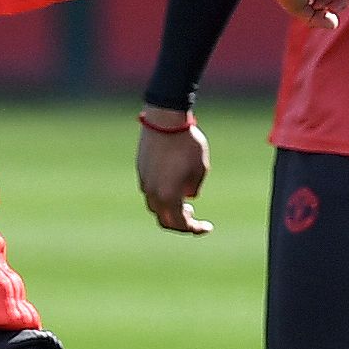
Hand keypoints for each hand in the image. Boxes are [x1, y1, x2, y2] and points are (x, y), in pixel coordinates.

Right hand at [137, 112, 213, 234]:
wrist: (165, 119)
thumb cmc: (187, 144)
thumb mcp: (200, 168)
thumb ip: (194, 188)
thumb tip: (187, 196)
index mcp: (169, 196)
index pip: (181, 224)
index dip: (195, 229)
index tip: (208, 227)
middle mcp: (153, 193)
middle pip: (164, 220)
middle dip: (181, 224)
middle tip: (194, 218)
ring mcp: (144, 181)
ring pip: (155, 207)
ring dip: (169, 210)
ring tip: (184, 203)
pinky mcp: (141, 170)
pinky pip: (150, 191)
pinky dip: (162, 196)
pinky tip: (173, 186)